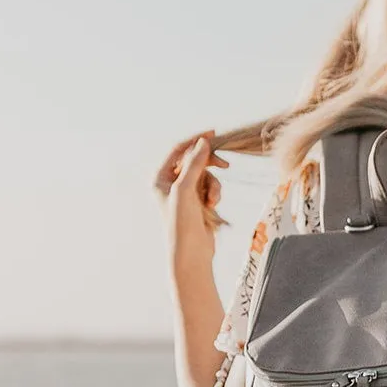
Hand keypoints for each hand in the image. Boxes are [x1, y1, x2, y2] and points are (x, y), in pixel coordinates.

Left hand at [154, 132, 229, 266]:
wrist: (191, 252)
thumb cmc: (181, 222)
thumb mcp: (186, 189)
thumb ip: (195, 163)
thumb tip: (204, 141)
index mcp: (160, 178)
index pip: (179, 150)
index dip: (195, 141)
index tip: (213, 133)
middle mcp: (170, 183)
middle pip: (195, 161)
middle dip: (210, 165)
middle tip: (225, 165)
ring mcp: (185, 193)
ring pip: (207, 175)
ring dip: (214, 186)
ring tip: (212, 201)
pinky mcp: (198, 202)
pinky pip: (211, 188)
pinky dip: (215, 194)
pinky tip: (213, 207)